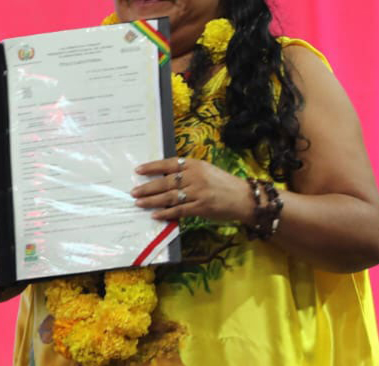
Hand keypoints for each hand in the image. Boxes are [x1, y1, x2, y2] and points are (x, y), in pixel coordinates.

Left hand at [132, 157, 255, 222]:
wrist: (245, 198)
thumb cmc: (223, 184)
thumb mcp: (206, 171)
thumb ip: (188, 172)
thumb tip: (164, 177)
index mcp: (195, 165)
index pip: (169, 164)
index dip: (152, 167)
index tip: (138, 170)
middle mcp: (195, 177)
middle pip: (166, 182)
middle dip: (147, 187)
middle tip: (134, 191)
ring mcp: (198, 192)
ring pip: (170, 197)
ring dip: (152, 200)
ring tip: (139, 202)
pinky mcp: (202, 207)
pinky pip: (179, 211)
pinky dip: (166, 213)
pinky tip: (156, 215)